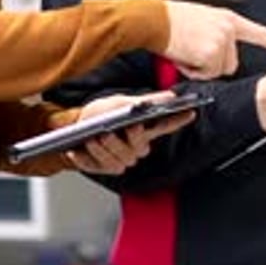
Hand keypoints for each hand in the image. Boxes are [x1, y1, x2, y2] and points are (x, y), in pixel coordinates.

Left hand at [68, 92, 193, 174]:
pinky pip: (95, 167)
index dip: (178, 120)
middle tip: (108, 132)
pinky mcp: (101, 168)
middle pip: (135, 149)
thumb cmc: (101, 114)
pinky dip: (84, 159)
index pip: (165, 126)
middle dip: (121, 141)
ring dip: (101, 150)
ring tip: (90, 139)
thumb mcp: (119, 103)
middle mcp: (135, 149)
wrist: (75, 127)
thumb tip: (171, 96)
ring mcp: (119, 160)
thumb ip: (145, 101)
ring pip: (116, 161)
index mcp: (143, 132)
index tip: (191, 111)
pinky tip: (75, 151)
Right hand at [163, 1, 265, 79]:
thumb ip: (216, 34)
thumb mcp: (201, 21)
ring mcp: (222, 41)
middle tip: (191, 51)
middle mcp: (229, 29)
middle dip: (212, 64)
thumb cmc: (170, 20)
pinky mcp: (211, 54)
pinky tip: (181, 55)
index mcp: (228, 19)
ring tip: (184, 51)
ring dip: (200, 68)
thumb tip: (217, 56)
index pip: (261, 33)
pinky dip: (192, 71)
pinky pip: (206, 74)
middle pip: (232, 63)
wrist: (154, 19)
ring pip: (218, 70)